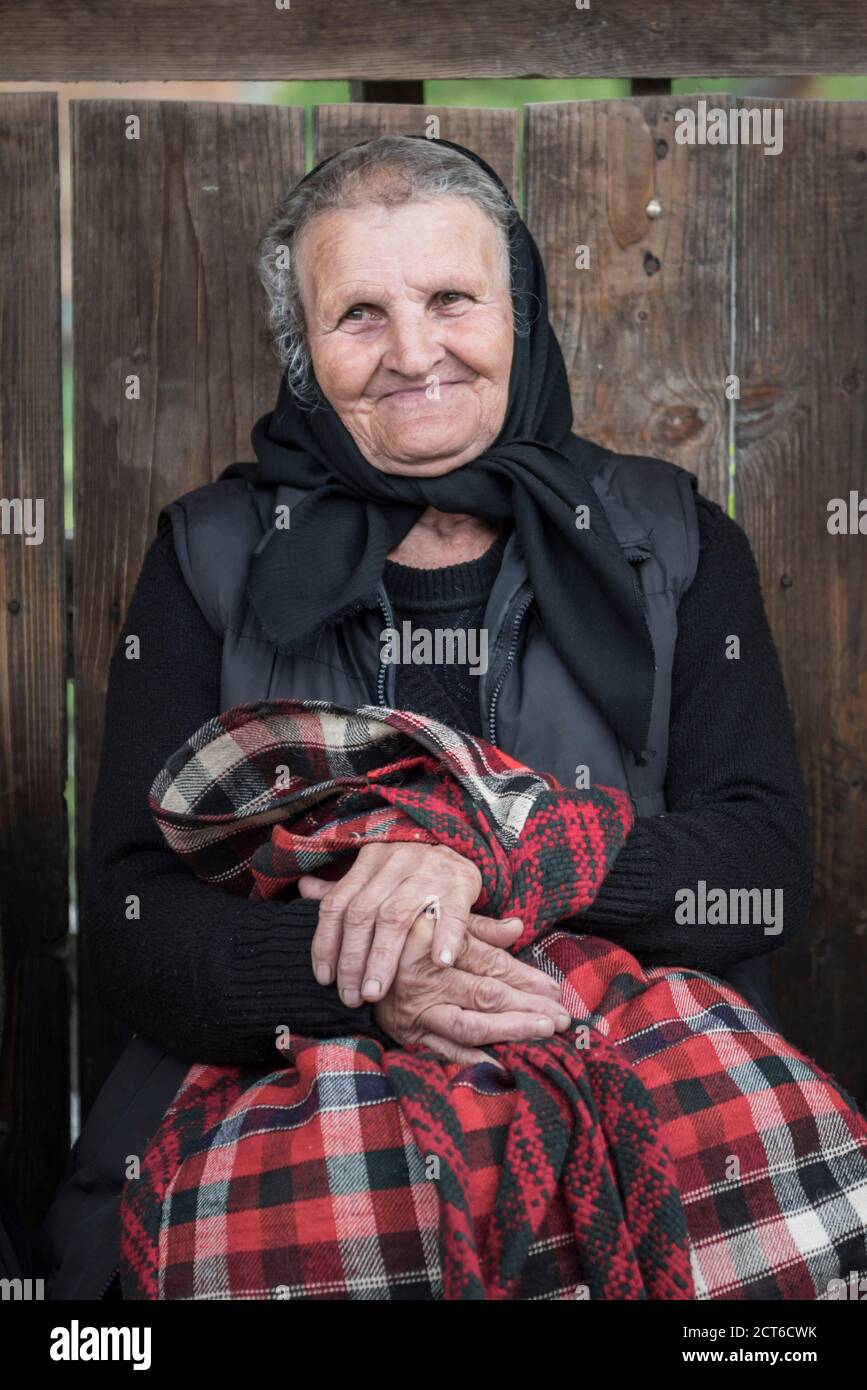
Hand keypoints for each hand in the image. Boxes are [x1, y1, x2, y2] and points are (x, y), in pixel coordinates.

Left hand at [298, 841, 485, 1007]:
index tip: (325, 979)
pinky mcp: (461, 881)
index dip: (327, 943)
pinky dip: (444, 937)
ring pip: (397, 915)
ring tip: (375, 992)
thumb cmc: (409, 867)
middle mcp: (394, 862)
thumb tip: (303, 887)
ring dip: (383, 957)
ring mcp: (428, 871)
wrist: (457, 842)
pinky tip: (438, 963)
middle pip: (364, 914)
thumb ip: (343, 887)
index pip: (338, 904)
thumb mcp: (375, 870)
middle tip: (353, 997)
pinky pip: (452, 911)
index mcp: (368, 860)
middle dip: (353, 959)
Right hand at [373, 911, 571, 1066]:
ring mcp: (418, 1010)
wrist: (350, 961)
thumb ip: (481, 927)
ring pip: (471, 1025)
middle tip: (563, 1017)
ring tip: (543, 1033)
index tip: (555, 990)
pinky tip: (502, 1064)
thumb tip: (518, 928)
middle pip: (488, 995)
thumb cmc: (404, 935)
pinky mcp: (407, 1034)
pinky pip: (444, 1050)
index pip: (493, 965)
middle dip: (529, 1007)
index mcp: (441, 947)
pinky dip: (473, 1060)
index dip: (527, 978)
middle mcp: (429, 979)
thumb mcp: (440, 921)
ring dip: (511, 1031)